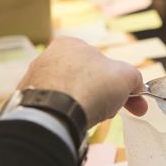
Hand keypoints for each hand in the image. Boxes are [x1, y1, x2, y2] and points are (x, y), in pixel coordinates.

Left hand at [18, 37, 147, 126]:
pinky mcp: (28, 101)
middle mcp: (49, 57)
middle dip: (104, 95)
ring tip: (93, 118)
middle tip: (115, 110)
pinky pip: (56, 108)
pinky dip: (67, 114)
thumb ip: (135, 78)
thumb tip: (137, 86)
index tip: (131, 99)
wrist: (57, 112)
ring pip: (71, 94)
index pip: (103, 63)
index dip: (121, 82)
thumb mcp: (127, 76)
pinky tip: (74, 121)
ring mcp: (35, 80)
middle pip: (87, 80)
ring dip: (86, 105)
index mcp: (72, 44)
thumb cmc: (92, 87)